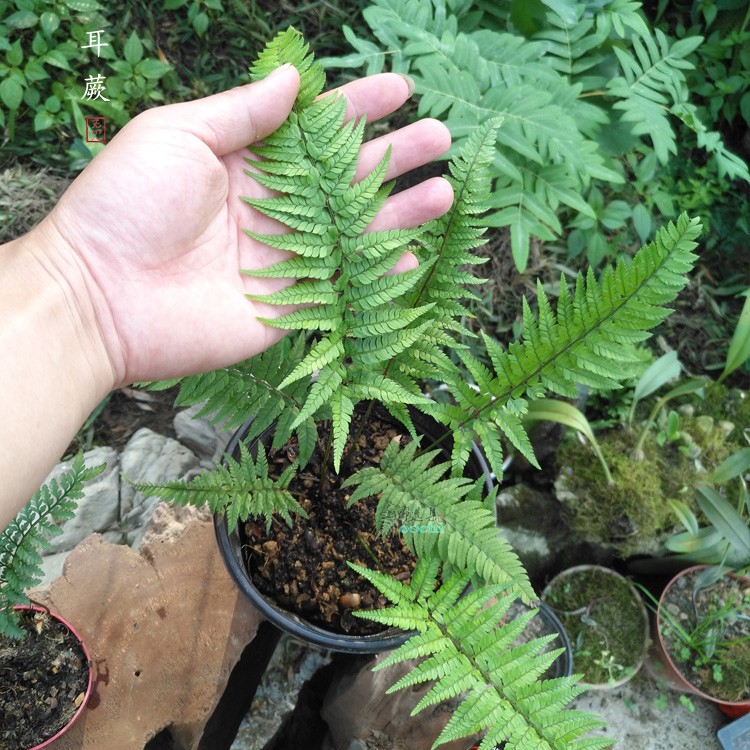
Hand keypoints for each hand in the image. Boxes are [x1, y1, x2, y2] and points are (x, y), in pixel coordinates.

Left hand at [40, 65, 451, 386]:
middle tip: (438, 138)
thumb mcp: (178, 134)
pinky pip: (345, 287)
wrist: (102, 296)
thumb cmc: (127, 204)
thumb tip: (293, 80)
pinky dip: (380, 276)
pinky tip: (413, 256)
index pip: (316, 129)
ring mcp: (285, 258)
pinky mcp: (290, 305)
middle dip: (394, 156)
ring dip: (401, 212)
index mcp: (249, 162)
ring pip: (356, 231)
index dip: (358, 107)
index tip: (399, 88)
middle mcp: (274, 207)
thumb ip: (240, 110)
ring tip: (444, 192)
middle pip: (347, 179)